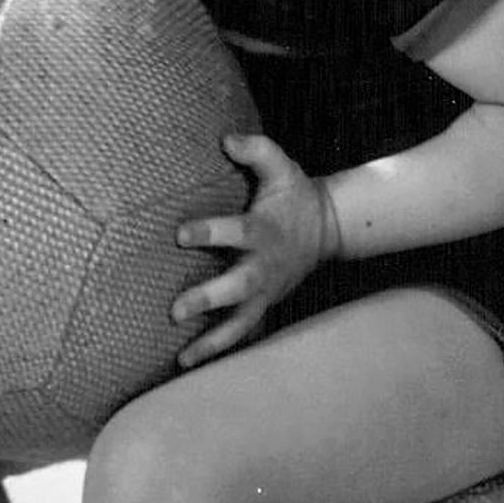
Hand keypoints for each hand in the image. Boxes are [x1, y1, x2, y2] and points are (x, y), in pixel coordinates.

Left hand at [170, 133, 335, 366]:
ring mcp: (266, 291)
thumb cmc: (294, 196)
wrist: (328, 230)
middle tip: (175, 309)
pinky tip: (190, 363)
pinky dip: (220, 349)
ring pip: (241, 321)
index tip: (181, 234)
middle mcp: (265, 266)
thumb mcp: (282, 167)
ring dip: (212, 340)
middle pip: (239, 286)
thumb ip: (257, 150)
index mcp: (266, 231)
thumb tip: (226, 139)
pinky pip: (242, 331)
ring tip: (182, 358)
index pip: (238, 232)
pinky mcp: (263, 305)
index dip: (211, 233)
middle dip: (209, 298)